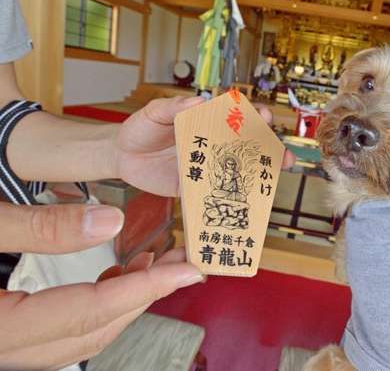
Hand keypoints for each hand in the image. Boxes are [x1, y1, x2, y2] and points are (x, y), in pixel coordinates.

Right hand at [0, 202, 203, 369]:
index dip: (145, 289)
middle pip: (93, 329)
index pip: (90, 311)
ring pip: (81, 334)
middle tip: (184, 261)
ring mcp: (9, 344)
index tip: (188, 271)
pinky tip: (117, 274)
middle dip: (147, 294)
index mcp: (1, 328)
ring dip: (125, 300)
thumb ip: (41, 228)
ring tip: (159, 263)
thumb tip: (110, 222)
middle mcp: (7, 348)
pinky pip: (64, 328)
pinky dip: (99, 303)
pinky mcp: (10, 330)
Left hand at [115, 96, 295, 195]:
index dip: (254, 116)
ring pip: (240, 170)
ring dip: (261, 172)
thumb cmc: (141, 128)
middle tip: (282, 152)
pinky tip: (251, 199)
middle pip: (247, 145)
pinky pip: (218, 192)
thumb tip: (198, 101)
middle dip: (269, 147)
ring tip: (278, 173)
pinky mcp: (196, 188)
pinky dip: (235, 196)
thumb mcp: (154, 113)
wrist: (121, 156)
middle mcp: (212, 144)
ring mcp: (207, 167)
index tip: (265, 116)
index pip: (236, 117)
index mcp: (206, 122)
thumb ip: (173, 107)